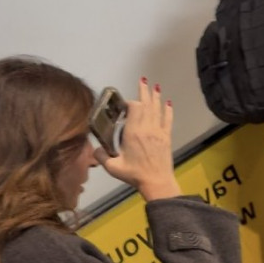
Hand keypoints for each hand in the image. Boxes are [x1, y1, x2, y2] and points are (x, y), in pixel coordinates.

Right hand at [94, 78, 180, 200]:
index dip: (129, 103)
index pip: (134, 108)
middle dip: (144, 92)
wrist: (157, 182)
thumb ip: (101, 157)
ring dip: (155, 97)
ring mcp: (158, 132)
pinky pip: (168, 120)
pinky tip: (168, 103)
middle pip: (146, 105)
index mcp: (133, 133)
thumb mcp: (113, 167)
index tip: (124, 105)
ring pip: (157, 110)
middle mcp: (147, 129)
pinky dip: (168, 110)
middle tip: (143, 80)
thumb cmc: (135, 175)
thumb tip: (94, 149)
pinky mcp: (166, 137)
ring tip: (154, 86)